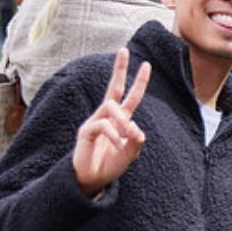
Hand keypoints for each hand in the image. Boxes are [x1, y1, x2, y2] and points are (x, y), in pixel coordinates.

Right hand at [72, 49, 150, 197]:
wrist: (92, 180)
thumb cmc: (110, 165)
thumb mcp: (129, 154)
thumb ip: (135, 143)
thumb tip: (137, 131)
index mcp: (120, 120)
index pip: (130, 96)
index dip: (138, 82)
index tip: (146, 64)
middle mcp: (107, 117)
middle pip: (114, 88)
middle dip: (119, 70)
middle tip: (123, 50)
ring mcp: (95, 122)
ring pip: (110, 107)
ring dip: (122, 120)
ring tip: (127, 136)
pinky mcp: (85, 132)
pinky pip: (102, 125)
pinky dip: (113, 134)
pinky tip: (117, 144)